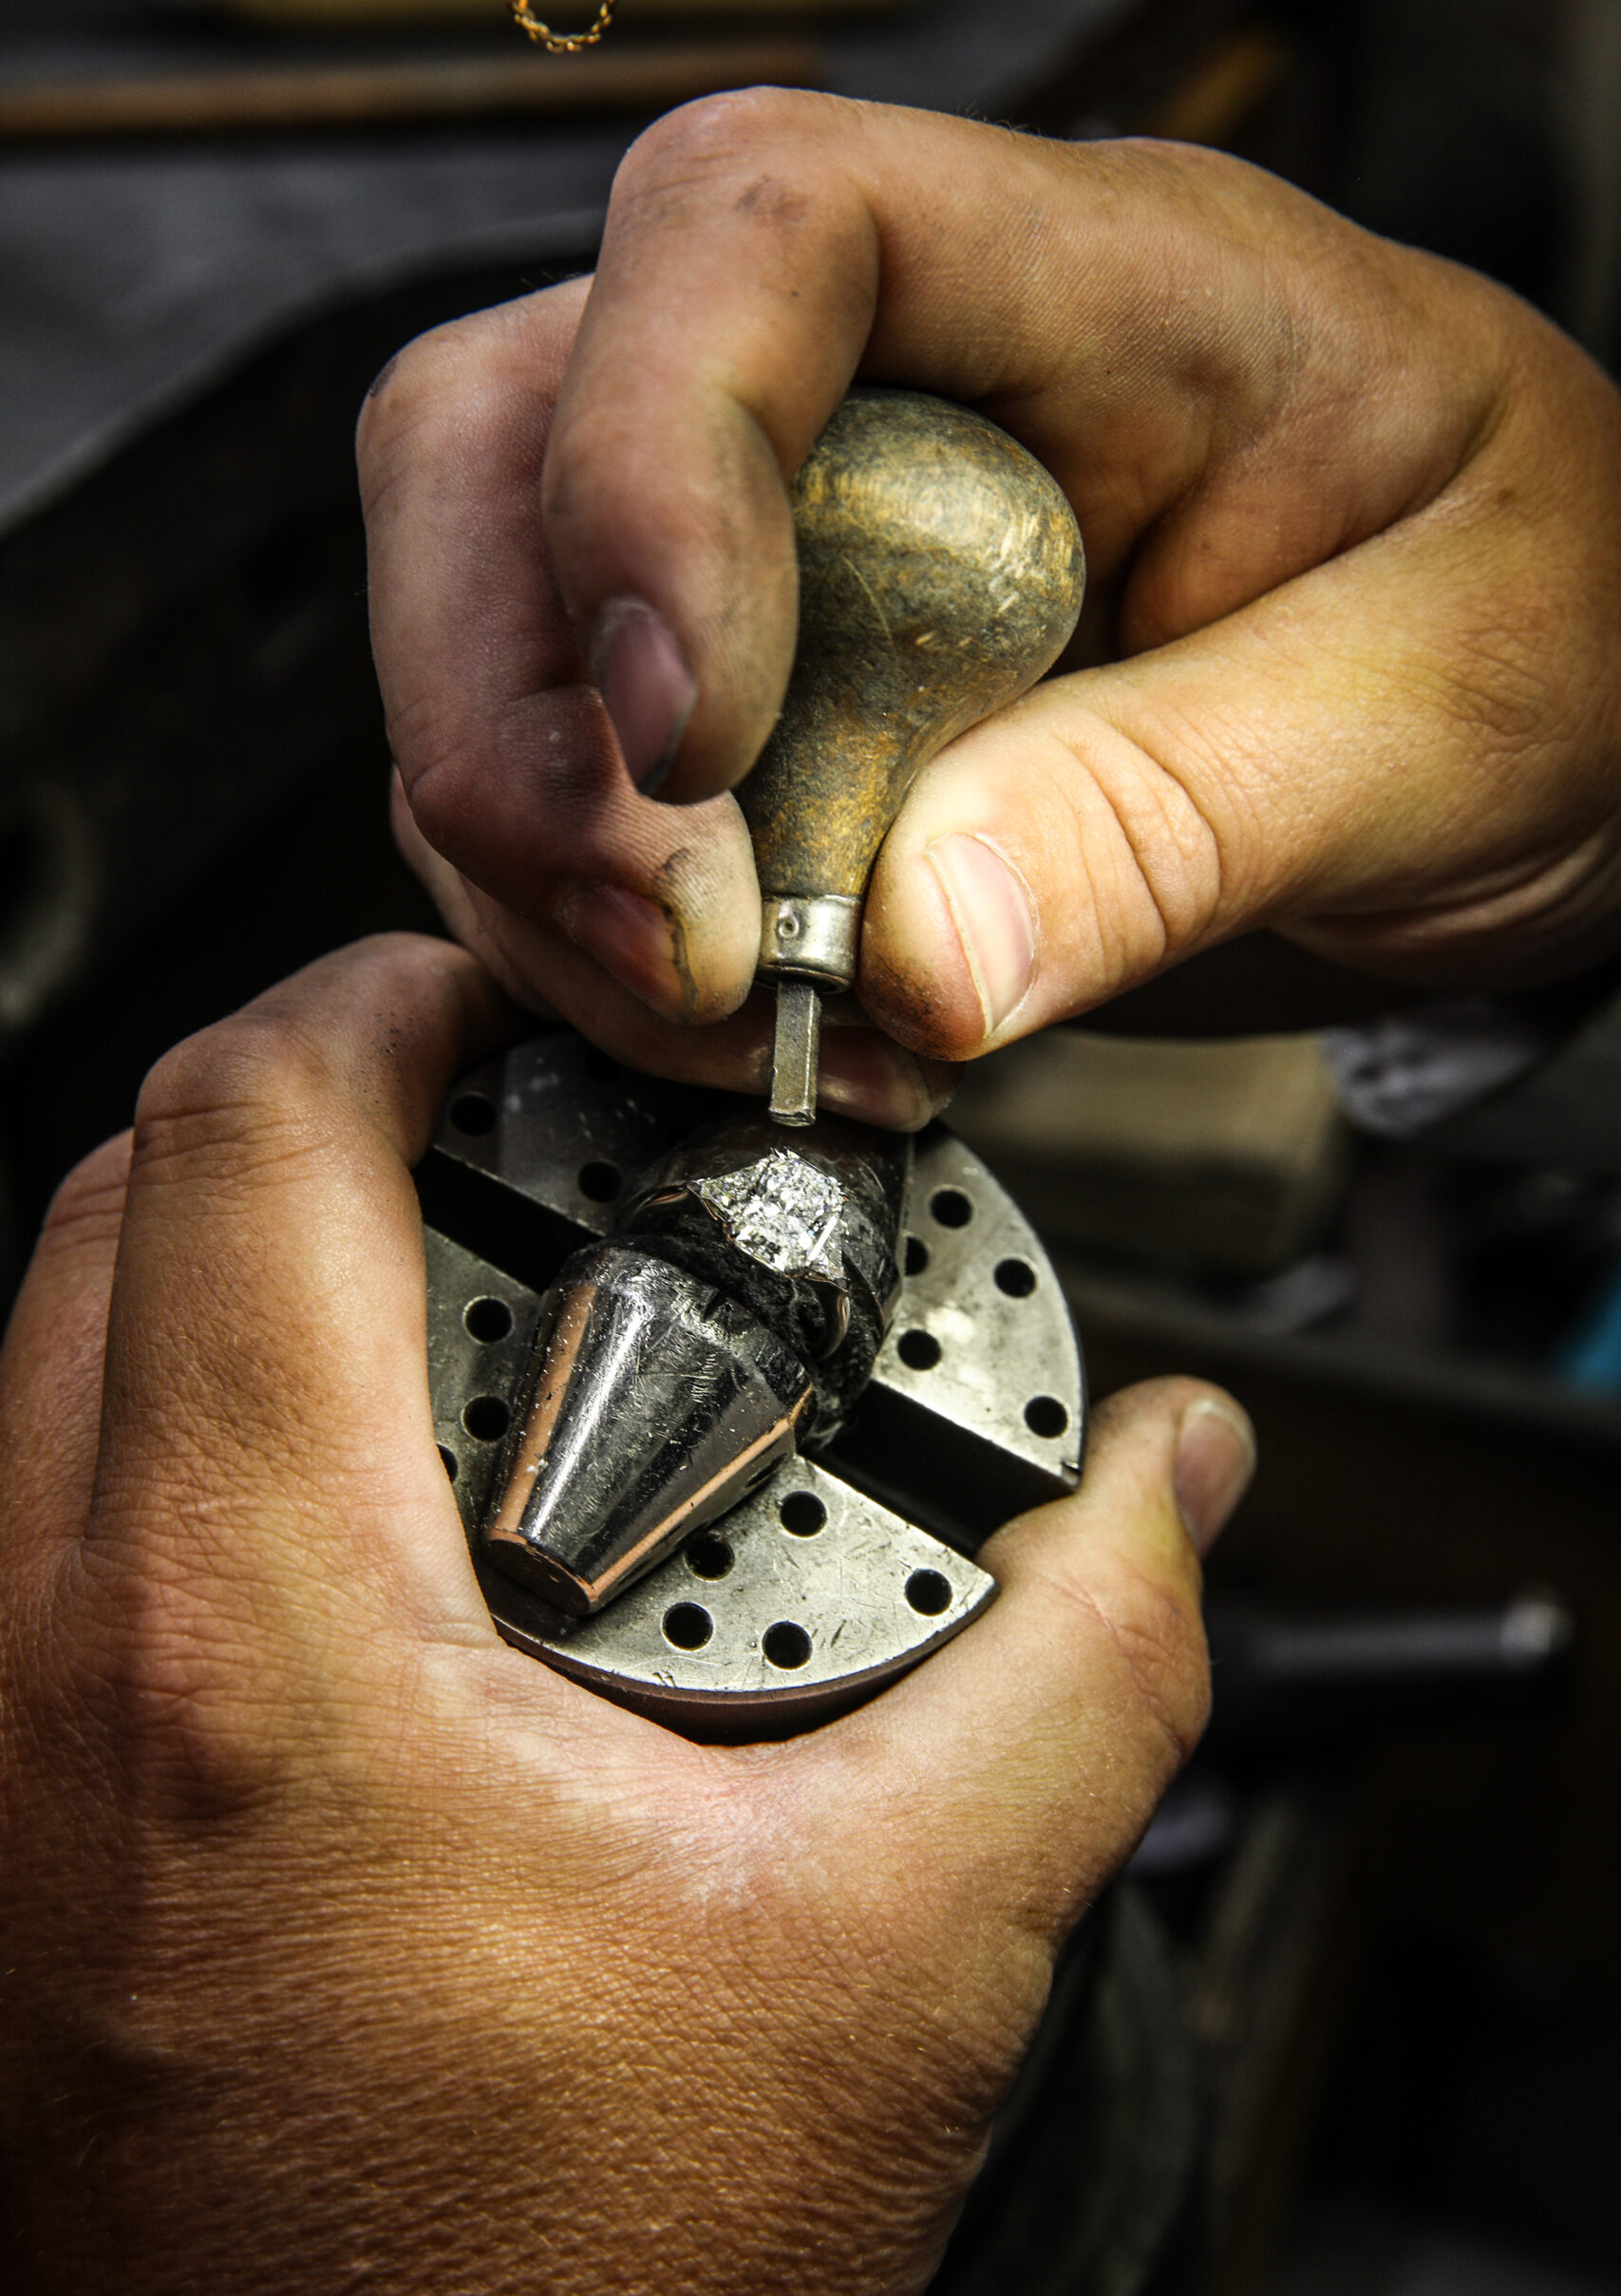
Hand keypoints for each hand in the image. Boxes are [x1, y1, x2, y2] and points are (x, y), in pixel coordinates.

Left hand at [0, 936, 1249, 2295]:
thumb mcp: (891, 1966)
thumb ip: (1073, 1674)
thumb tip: (1167, 1491)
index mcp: (247, 1643)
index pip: (248, 1133)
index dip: (396, 1001)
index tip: (520, 1022)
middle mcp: (45, 1664)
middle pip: (125, 1202)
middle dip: (327, 1119)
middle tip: (517, 1170)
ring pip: (57, 1351)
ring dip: (248, 1276)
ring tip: (467, 1345)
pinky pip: (39, 1511)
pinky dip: (187, 1435)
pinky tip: (377, 1548)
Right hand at [359, 94, 1620, 1118]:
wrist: (1550, 742)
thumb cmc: (1543, 646)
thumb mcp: (1433, 720)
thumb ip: (1180, 818)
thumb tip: (917, 950)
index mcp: (1093, 286)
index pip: (757, 235)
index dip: (652, 464)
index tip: (696, 737)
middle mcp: (889, 389)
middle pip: (515, 438)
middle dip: (524, 727)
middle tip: (672, 944)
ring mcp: (796, 552)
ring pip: (493, 640)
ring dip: (555, 878)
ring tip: (752, 1023)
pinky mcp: (769, 719)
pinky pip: (569, 806)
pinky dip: (602, 950)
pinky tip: (763, 1032)